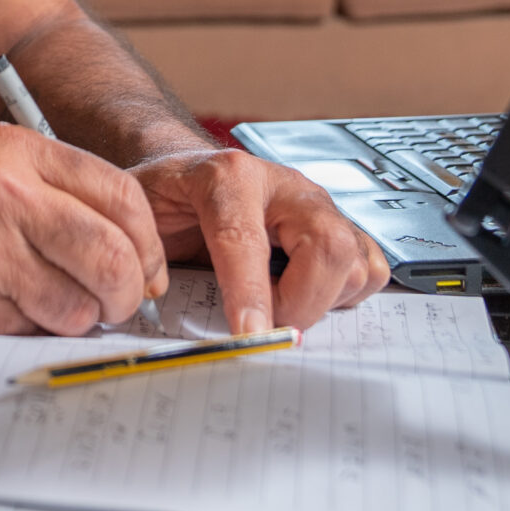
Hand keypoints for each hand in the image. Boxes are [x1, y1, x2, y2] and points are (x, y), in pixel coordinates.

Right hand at [0, 125, 170, 343]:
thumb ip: (64, 188)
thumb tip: (140, 252)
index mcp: (17, 153)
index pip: (124, 199)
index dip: (150, 244)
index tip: (149, 269)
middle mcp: (3, 198)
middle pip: (112, 258)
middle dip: (128, 293)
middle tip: (119, 303)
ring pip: (77, 308)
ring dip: (77, 317)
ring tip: (48, 301)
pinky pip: (30, 333)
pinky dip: (30, 330)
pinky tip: (3, 308)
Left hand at [129, 149, 388, 334]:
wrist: (193, 174)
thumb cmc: (169, 199)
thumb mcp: (138, 214)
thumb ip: (144, 251)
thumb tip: (152, 297)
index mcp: (229, 176)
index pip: (246, 239)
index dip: (250, 293)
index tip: (250, 336)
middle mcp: (285, 186)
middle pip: (327, 246)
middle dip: (301, 302)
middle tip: (266, 324)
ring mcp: (319, 205)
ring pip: (354, 262)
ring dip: (322, 301)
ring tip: (278, 303)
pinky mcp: (341, 226)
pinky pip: (371, 269)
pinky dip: (345, 295)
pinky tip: (306, 293)